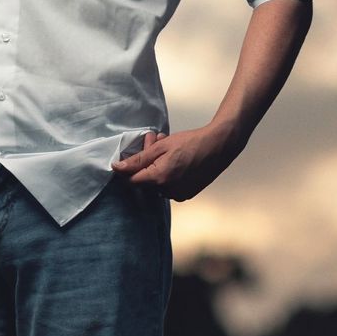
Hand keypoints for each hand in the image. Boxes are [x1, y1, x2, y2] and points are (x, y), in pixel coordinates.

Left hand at [111, 124, 245, 200]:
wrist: (219, 146)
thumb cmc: (191, 142)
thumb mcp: (161, 146)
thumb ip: (137, 159)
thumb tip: (117, 168)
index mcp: (158, 179)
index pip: (131, 181)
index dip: (127, 169)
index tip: (128, 157)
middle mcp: (167, 191)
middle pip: (145, 181)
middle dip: (145, 162)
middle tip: (152, 140)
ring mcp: (178, 195)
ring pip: (157, 183)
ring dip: (156, 167)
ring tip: (165, 146)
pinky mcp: (186, 195)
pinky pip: (168, 187)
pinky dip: (167, 174)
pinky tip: (174, 159)